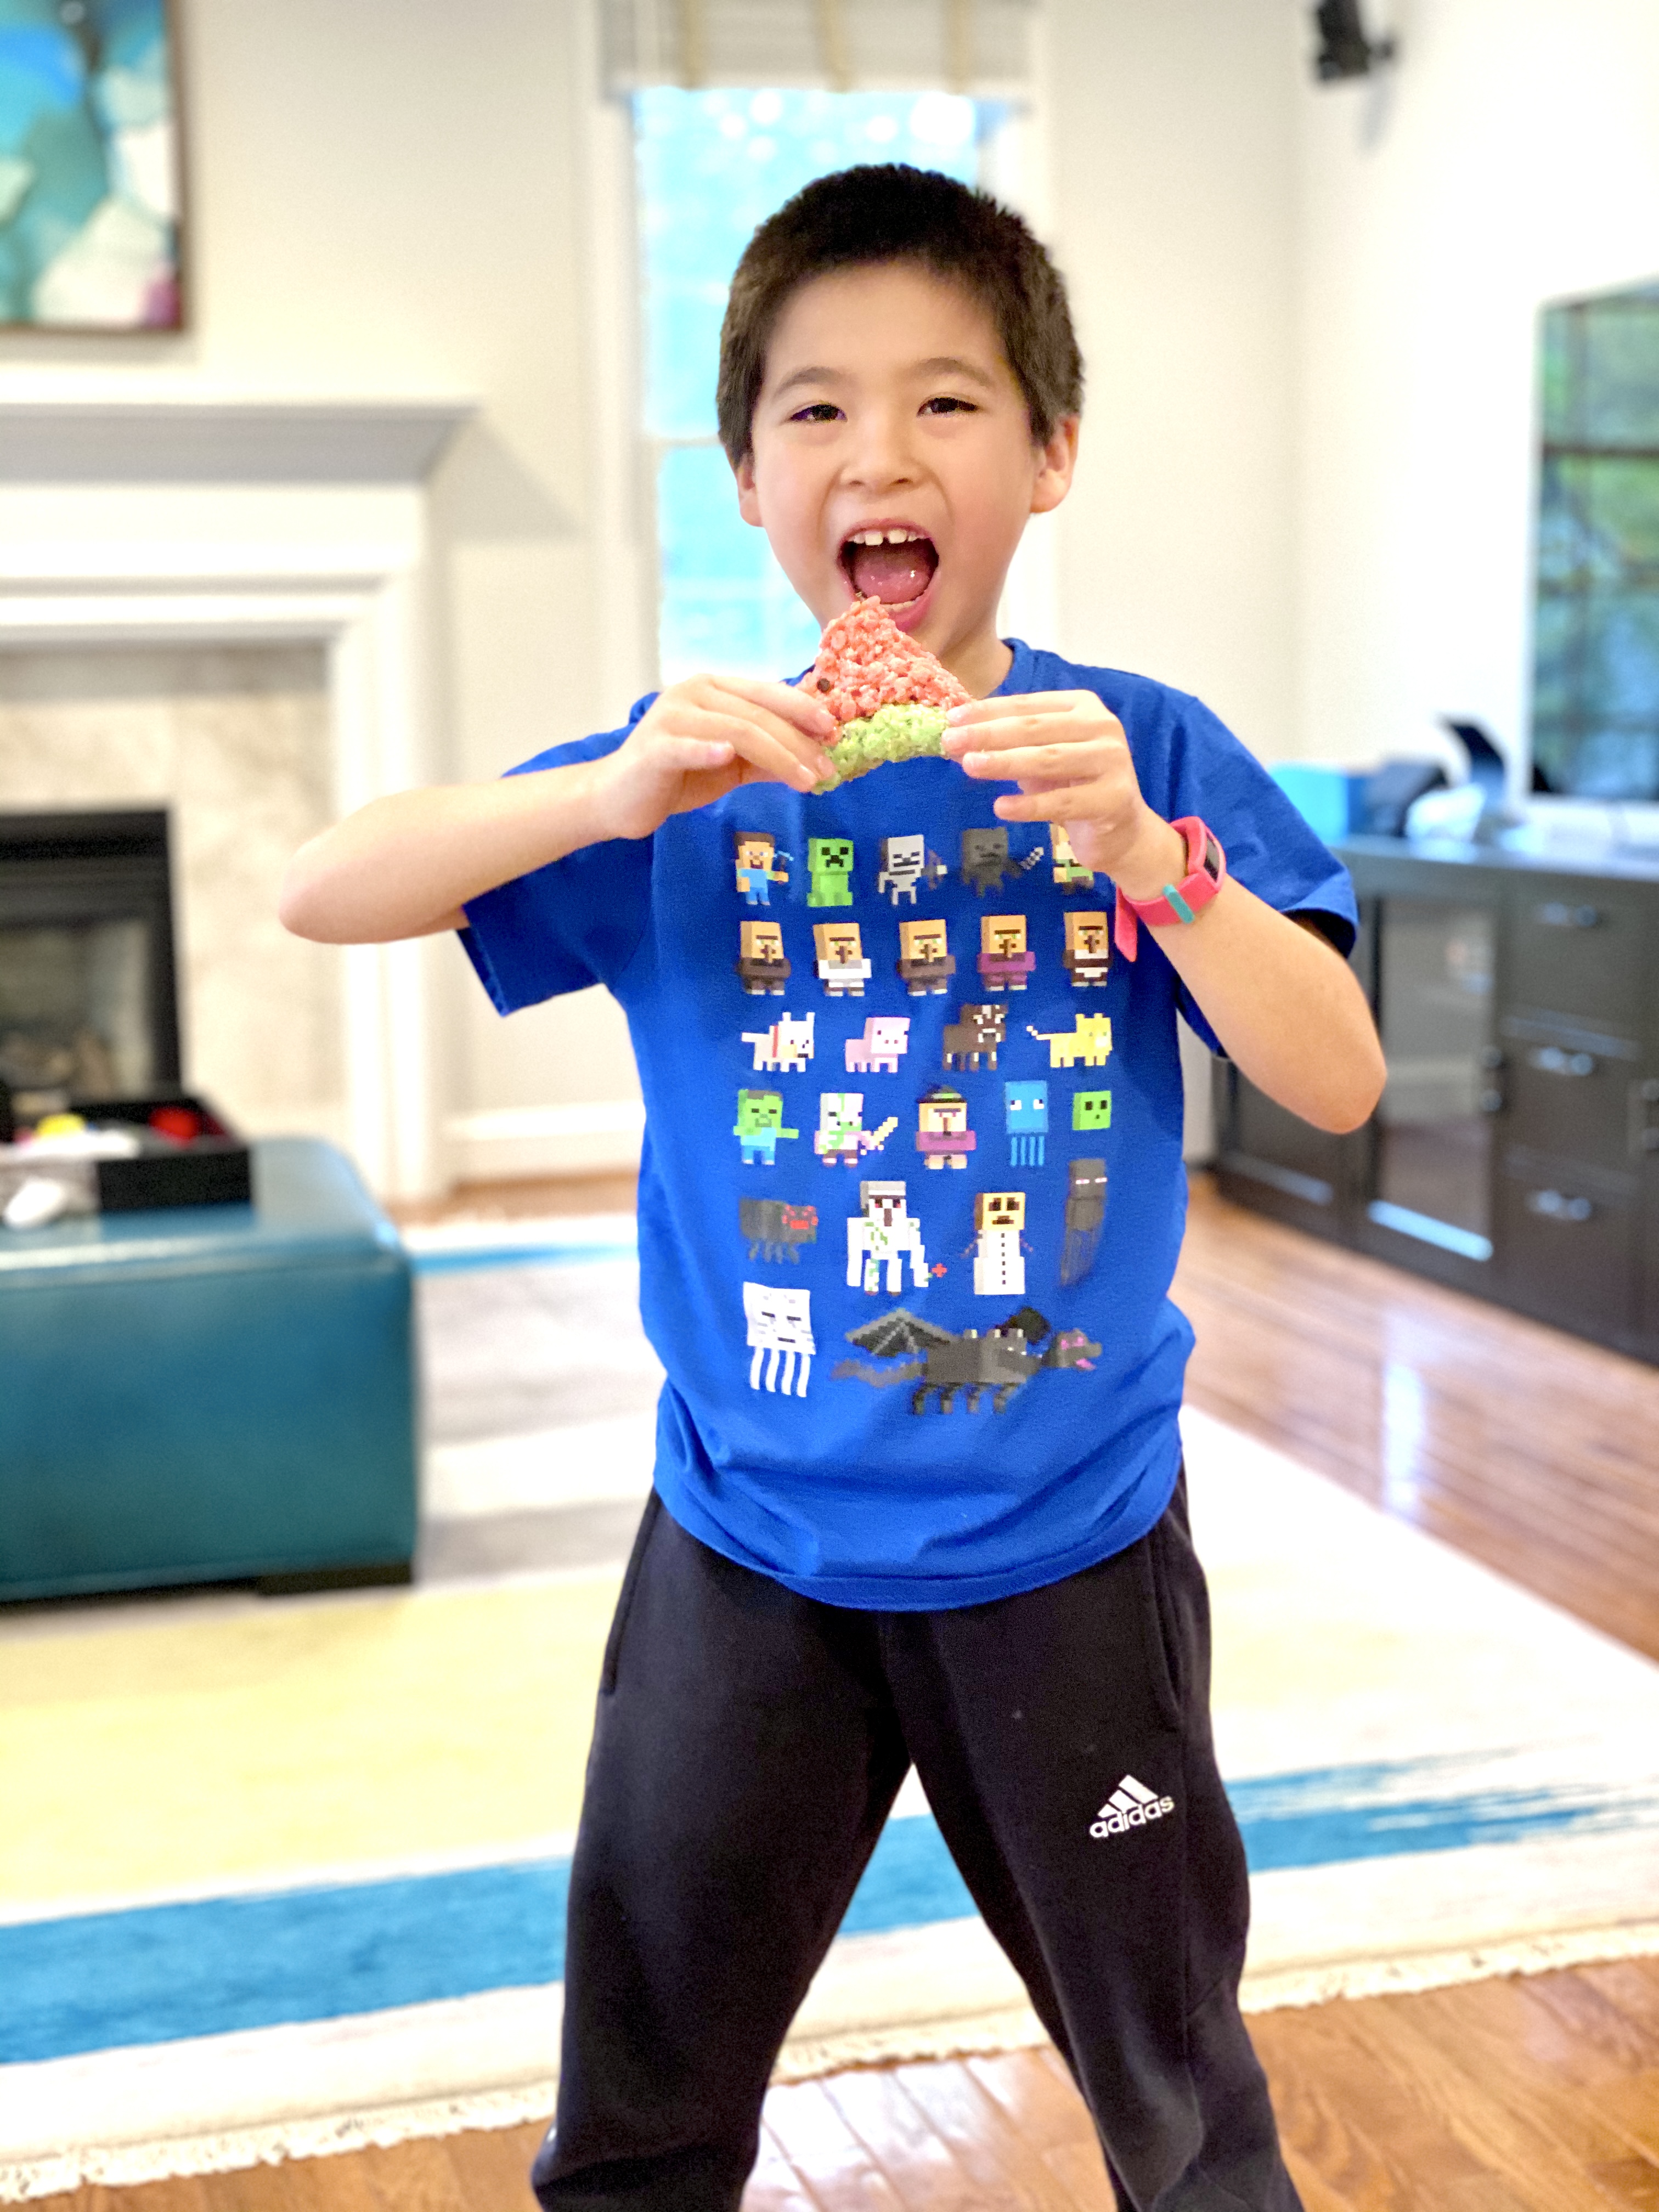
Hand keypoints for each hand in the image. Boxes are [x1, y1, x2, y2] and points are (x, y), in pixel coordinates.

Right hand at [593, 674, 834, 840]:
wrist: (620, 798)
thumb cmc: (677, 777)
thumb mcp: (731, 766)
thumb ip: (766, 758)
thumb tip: (814, 761)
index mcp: (714, 689)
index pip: (767, 693)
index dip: (803, 710)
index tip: (834, 733)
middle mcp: (693, 692)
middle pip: (757, 714)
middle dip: (798, 742)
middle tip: (826, 770)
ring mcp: (672, 716)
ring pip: (736, 730)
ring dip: (777, 755)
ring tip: (805, 780)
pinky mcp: (654, 746)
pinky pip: (686, 745)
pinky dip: (708, 750)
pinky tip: (728, 757)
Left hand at [940, 691, 1184, 897]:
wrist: (1120, 830)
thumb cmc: (1073, 786)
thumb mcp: (1040, 758)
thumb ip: (1008, 744)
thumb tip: (956, 737)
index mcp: (1083, 707)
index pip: (1028, 705)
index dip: (988, 711)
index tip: (952, 719)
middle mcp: (1102, 727)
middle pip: (1035, 729)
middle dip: (989, 734)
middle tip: (951, 741)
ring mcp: (1112, 762)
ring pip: (1049, 760)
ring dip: (1005, 762)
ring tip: (969, 765)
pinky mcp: (1113, 799)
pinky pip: (1063, 802)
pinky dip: (1029, 805)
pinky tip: (1001, 807)